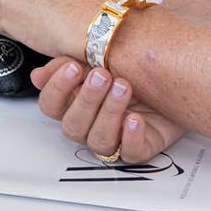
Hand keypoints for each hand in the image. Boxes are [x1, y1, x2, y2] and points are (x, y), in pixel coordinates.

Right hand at [31, 57, 185, 163]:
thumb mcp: (98, 56)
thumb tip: (37, 76)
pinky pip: (130, 153)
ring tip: (124, 87)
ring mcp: (114, 138)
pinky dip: (131, 137)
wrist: (173, 73)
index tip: (74, 66)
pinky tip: (134, 119)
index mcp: (74, 102)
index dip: (58, 89)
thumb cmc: (132, 66)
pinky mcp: (139, 148)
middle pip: (73, 126)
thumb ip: (66, 64)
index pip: (51, 105)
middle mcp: (90, 124)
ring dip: (109, 112)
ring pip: (99, 140)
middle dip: (87, 99)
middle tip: (102, 75)